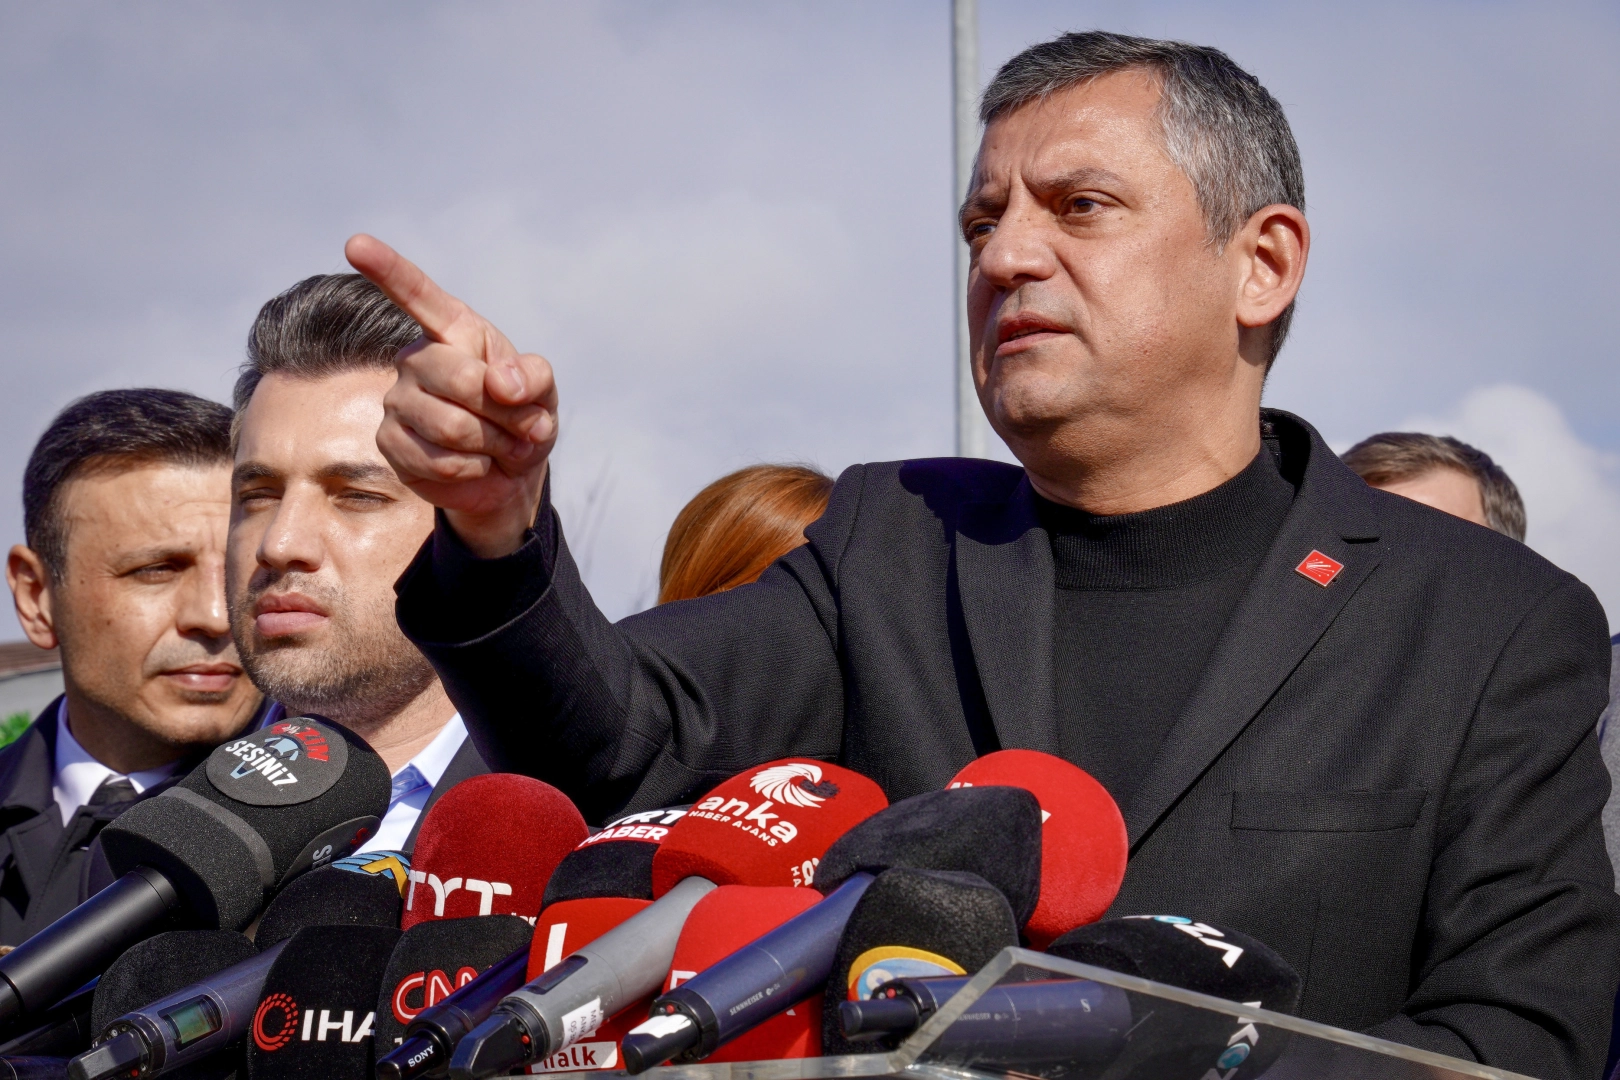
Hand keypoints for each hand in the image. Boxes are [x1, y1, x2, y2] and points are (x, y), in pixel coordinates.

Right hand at [346, 235, 556, 557]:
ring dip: (495, 445)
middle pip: (462, 380)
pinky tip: (477, 464)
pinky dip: (475, 469)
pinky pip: (440, 461)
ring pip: (453, 426)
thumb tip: (503, 382)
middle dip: (507, 413)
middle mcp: (415, 358)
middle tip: (525, 427)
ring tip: (503, 447)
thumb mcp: (543, 392)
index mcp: (452, 331)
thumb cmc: (523, 418)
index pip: (417, 294)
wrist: (508, 474)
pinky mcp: (390, 442)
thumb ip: (533, 376)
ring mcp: (397, 400)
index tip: (356, 243)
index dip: (388, 269)